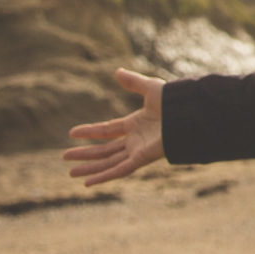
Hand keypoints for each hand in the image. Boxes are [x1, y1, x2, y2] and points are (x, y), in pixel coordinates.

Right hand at [65, 68, 166, 184]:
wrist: (189, 114)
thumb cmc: (175, 102)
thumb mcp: (150, 89)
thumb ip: (133, 82)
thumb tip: (116, 71)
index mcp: (136, 124)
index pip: (107, 130)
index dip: (90, 132)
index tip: (71, 133)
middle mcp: (135, 140)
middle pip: (105, 150)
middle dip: (85, 154)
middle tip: (65, 157)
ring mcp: (138, 150)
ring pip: (109, 162)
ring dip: (90, 168)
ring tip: (70, 172)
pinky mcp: (142, 158)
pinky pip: (119, 170)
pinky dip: (104, 176)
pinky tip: (88, 182)